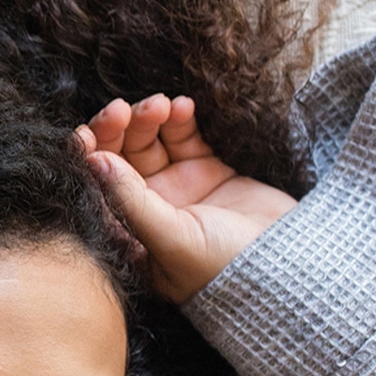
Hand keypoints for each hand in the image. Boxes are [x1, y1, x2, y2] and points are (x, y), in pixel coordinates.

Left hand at [78, 95, 297, 302]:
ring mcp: (176, 191)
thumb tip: (93, 160)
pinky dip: (178, 120)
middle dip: (116, 132)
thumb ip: (131, 201)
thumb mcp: (172, 239)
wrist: (290, 265)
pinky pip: (182, 138)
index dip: (86, 160)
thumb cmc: (225, 269)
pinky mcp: (205, 173)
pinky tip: (181, 107)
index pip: (95, 192)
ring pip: (147, 144)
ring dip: (147, 120)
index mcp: (128, 238)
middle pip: (117, 161)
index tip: (84, 135)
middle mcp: (146, 213)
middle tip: (122, 109)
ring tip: (161, 106)